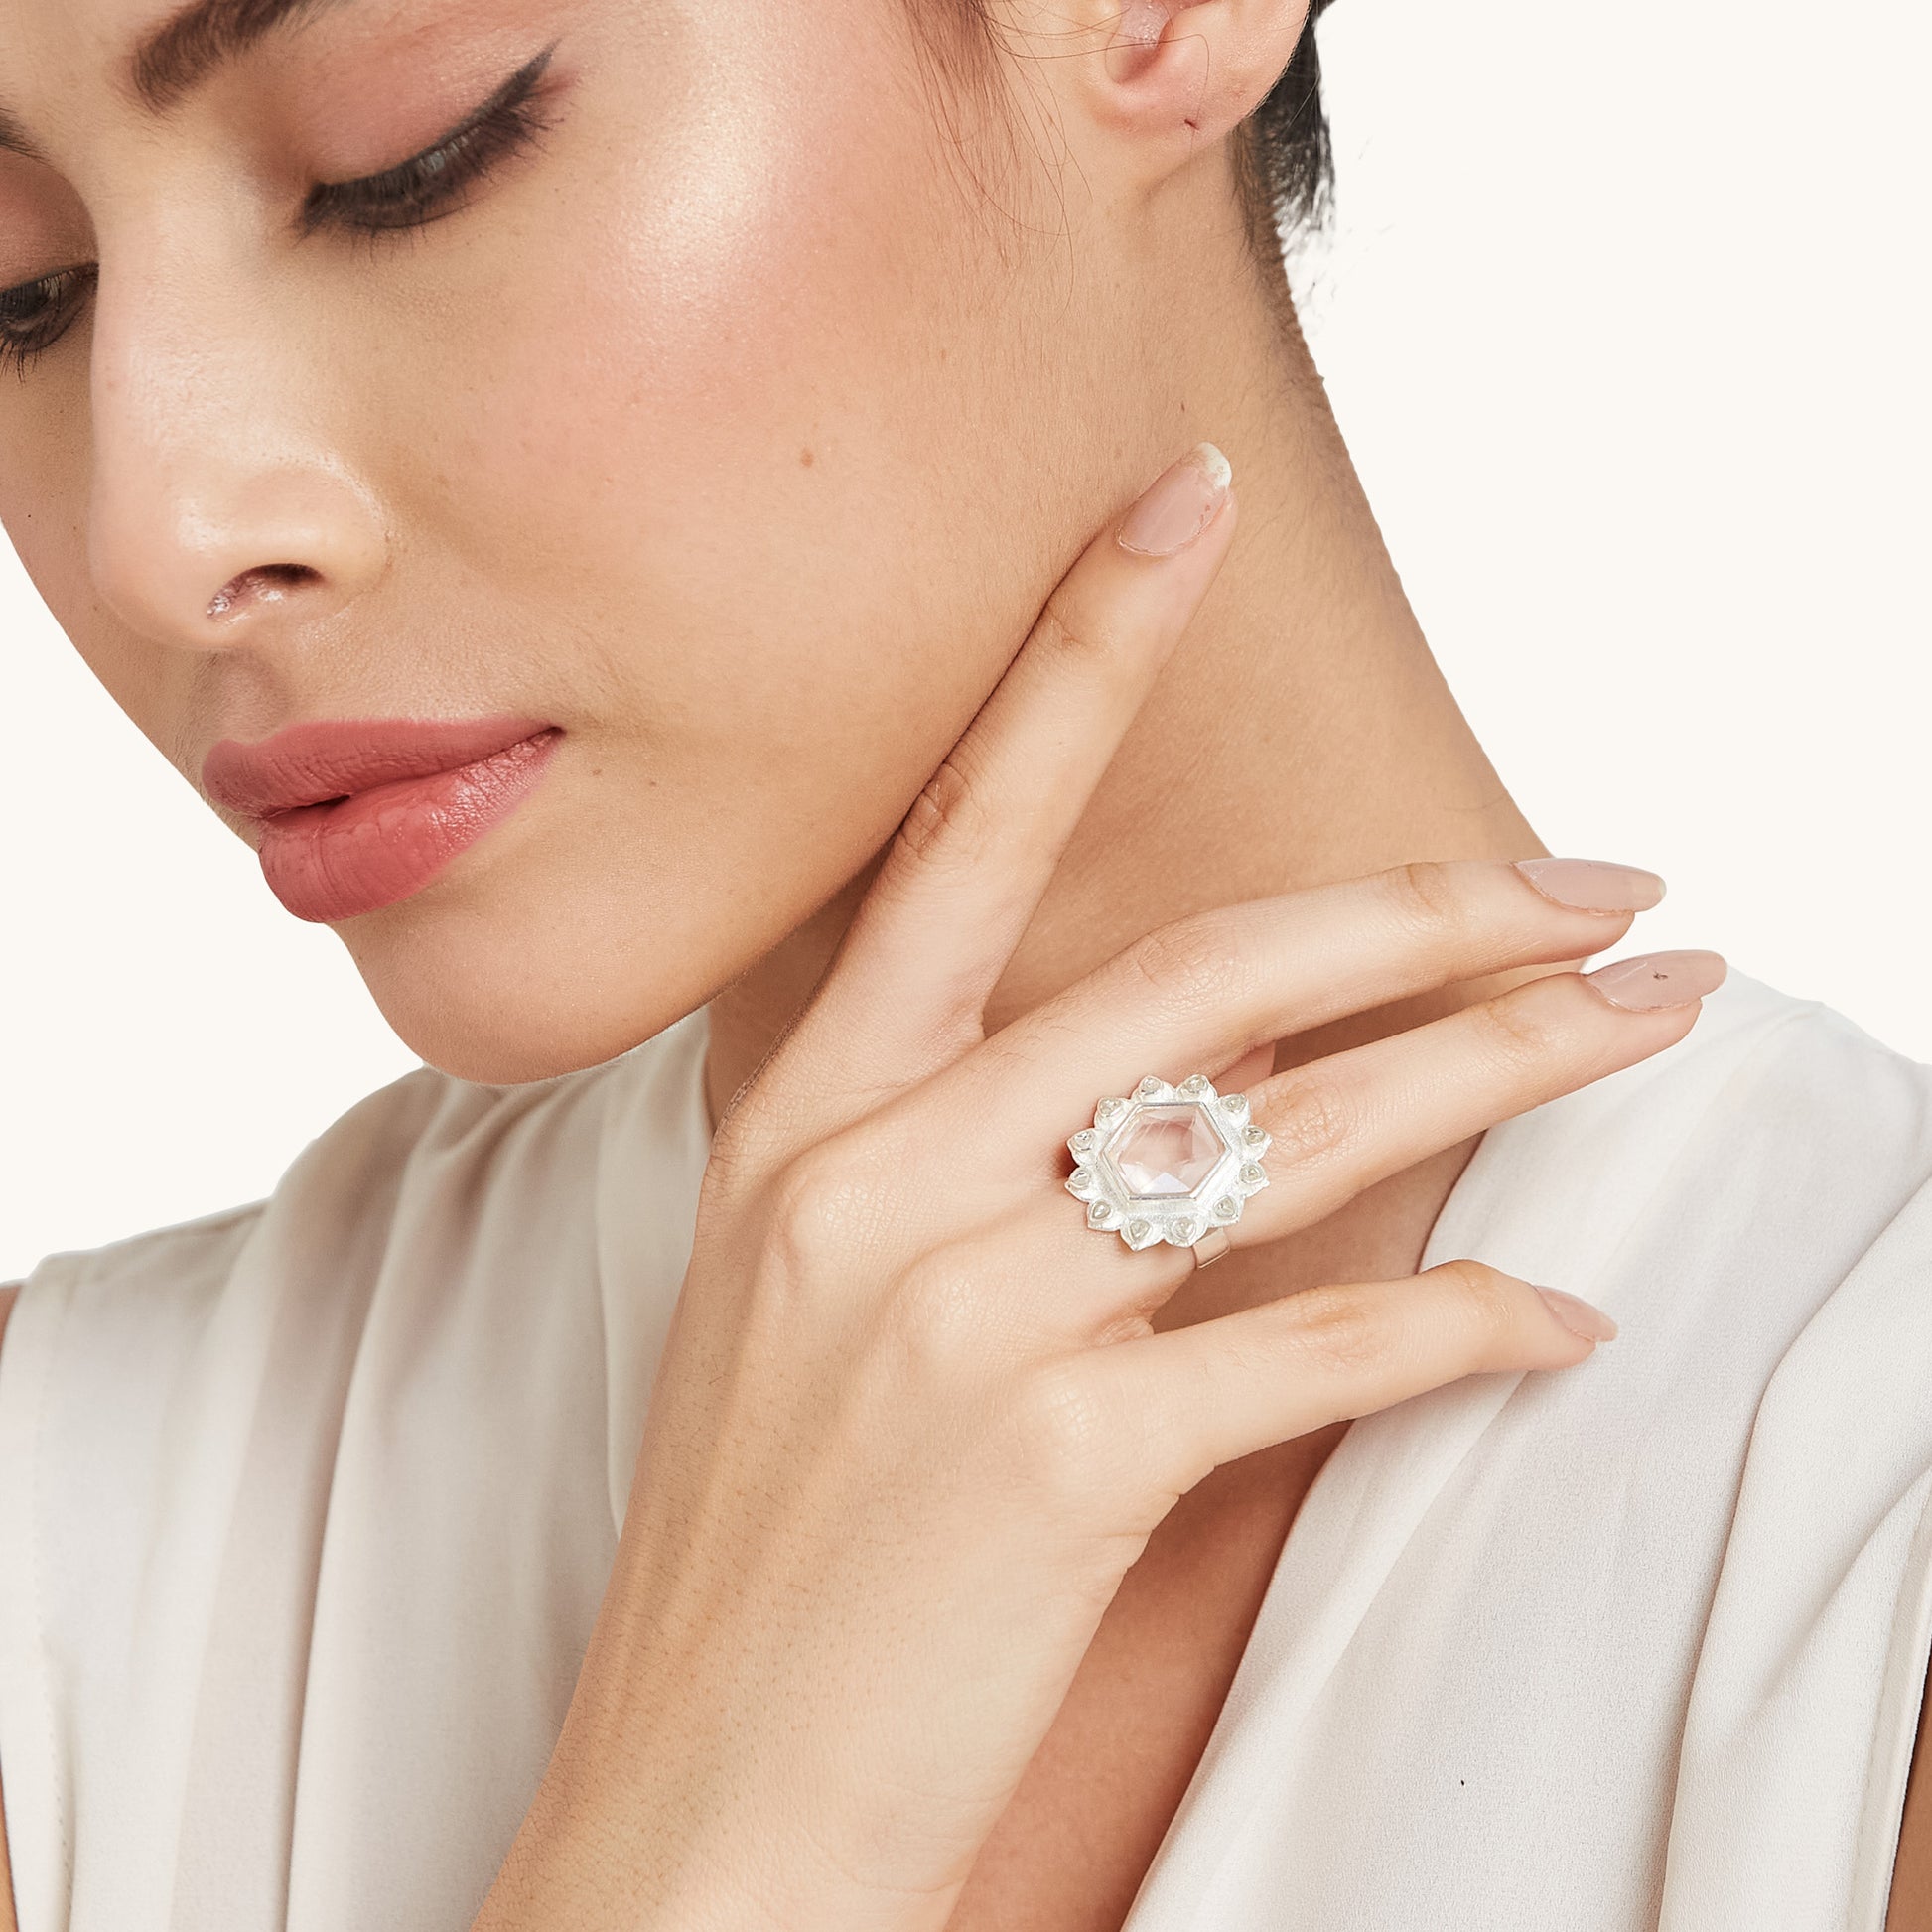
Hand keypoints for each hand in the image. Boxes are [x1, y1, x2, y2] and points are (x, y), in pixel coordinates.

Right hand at [475, 445, 1716, 1931]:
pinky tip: (1555, 1324)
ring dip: (1503, 1065)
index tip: (1175, 509)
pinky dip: (1460, 1330)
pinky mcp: (1051, 1461)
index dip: (1076, 651)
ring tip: (1645, 1016)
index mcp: (807, 1115)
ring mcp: (959, 1309)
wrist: (695, 1808)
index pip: (959, 828)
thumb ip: (968, 1155)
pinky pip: (1313, 1349)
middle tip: (1597, 877)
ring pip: (1293, 1129)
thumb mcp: (819, 1298)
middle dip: (1429, 905)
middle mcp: (876, 1174)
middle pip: (1204, 972)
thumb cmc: (766, 1548)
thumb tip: (1173, 1069)